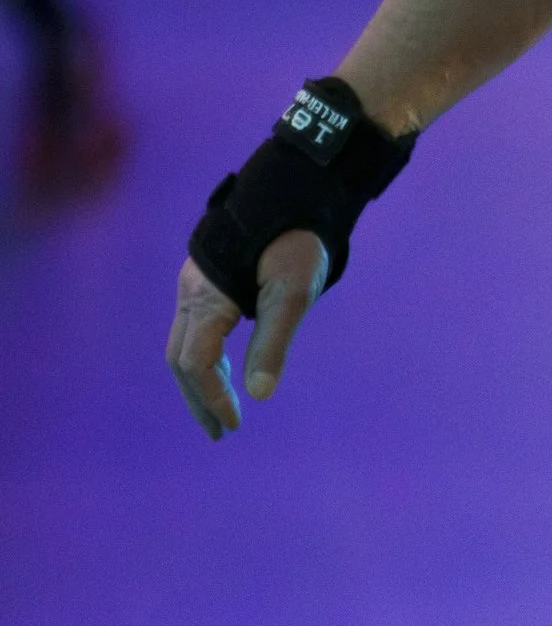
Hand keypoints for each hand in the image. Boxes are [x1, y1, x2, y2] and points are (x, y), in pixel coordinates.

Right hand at [165, 233, 327, 441]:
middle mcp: (191, 292)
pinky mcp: (205, 279)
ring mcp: (194, 284)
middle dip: (198, 398)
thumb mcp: (292, 294)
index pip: (196, 363)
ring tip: (222, 410)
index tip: (234, 426)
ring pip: (184, 343)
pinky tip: (225, 369)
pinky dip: (205, 356)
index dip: (212, 398)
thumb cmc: (296, 241)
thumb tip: (259, 394)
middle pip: (180, 359)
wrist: (292, 192)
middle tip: (220, 432)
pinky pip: (193, 327)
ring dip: (200, 380)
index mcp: (207, 298)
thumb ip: (273, 343)